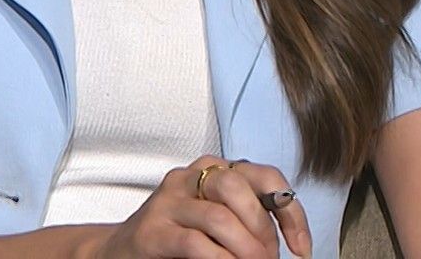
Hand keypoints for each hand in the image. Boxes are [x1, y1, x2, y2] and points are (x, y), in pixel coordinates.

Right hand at [90, 154, 312, 258]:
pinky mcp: (152, 230)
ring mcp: (168, 201)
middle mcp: (190, 177)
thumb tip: (287, 242)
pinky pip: (195, 243)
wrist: (118, 252)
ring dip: (245, 249)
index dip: (291, 213)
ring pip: (220, 216)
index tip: (302, 247)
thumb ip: (246, 220)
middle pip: (240, 189)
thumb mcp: (216, 220)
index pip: (264, 176)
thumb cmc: (175, 238)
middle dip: (263, 231)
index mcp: (214, 169)